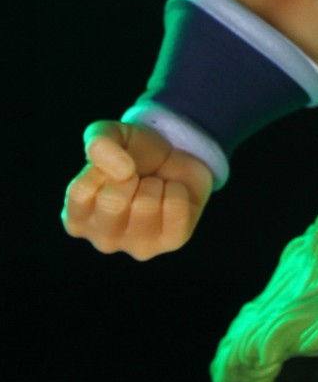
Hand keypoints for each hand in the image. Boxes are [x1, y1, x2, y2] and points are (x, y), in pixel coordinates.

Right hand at [62, 121, 213, 258]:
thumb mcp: (109, 135)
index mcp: (77, 218)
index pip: (80, 192)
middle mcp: (103, 239)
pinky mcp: (172, 241)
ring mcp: (138, 246)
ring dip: (154, 184)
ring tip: (153, 186)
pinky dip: (177, 189)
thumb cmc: (131, 154)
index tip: (112, 168)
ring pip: (146, 204)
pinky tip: (171, 194)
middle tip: (136, 178)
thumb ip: (99, 143)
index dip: (102, 168)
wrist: (175, 156)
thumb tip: (122, 171)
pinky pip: (175, 206)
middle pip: (112, 202)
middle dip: (129, 177)